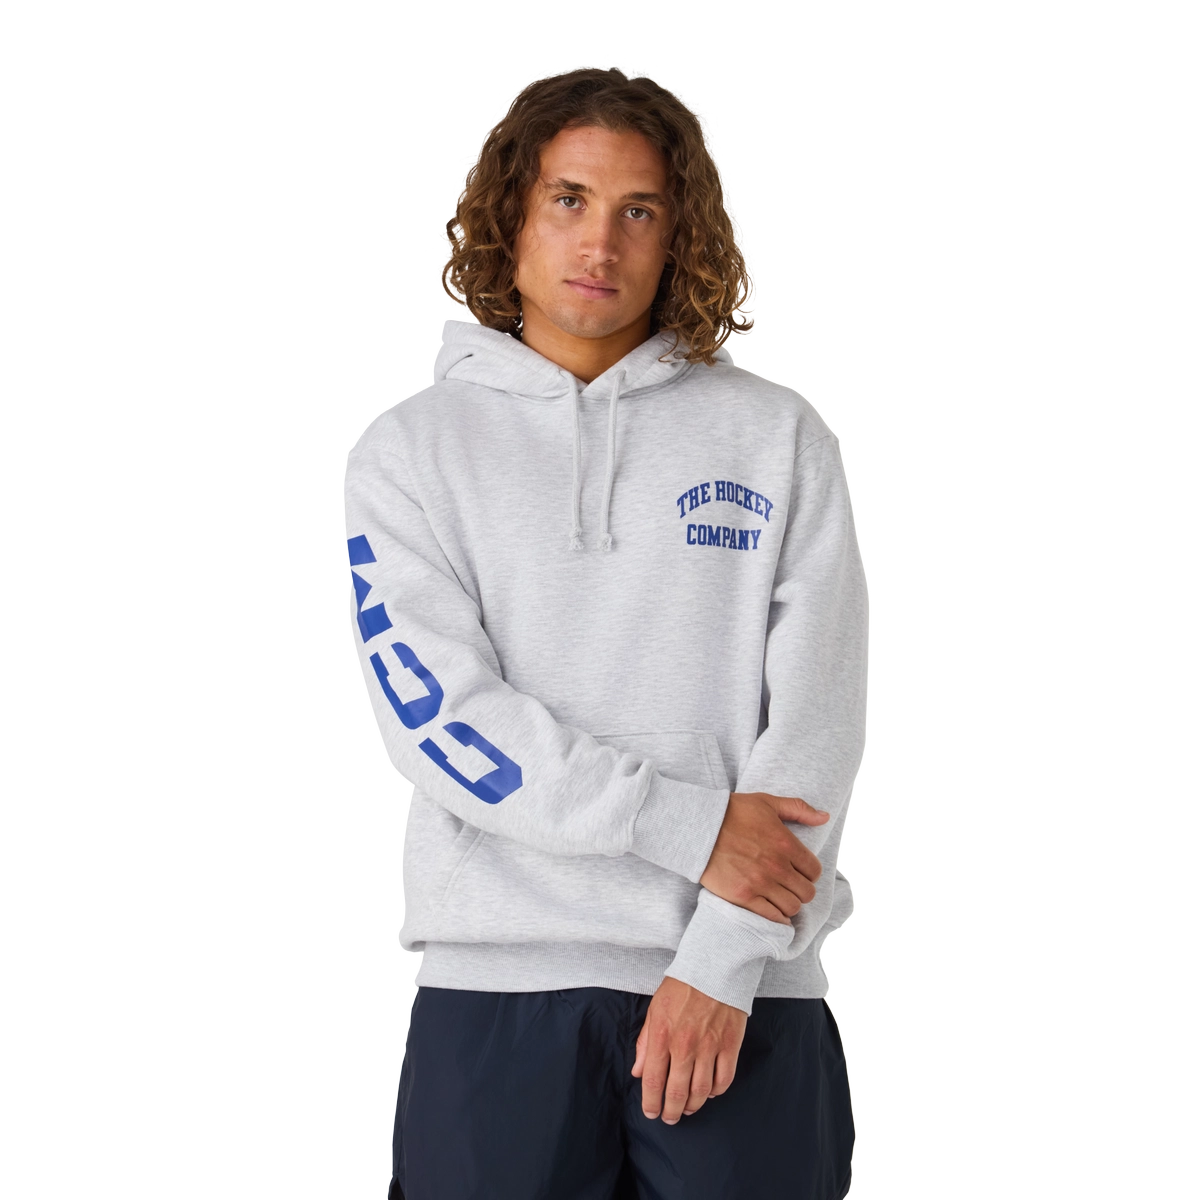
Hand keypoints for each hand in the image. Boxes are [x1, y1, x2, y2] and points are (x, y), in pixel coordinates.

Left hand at [631, 976, 746, 1122]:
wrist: (715, 965)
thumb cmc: (682, 986)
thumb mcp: (655, 1009)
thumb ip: (645, 1042)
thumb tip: (637, 1071)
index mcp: (662, 1035)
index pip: (653, 1080)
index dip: (651, 1102)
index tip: (651, 1112)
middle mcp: (685, 1045)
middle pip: (677, 1092)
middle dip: (671, 1111)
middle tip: (670, 1118)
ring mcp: (710, 1047)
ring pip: (701, 1091)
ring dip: (693, 1105)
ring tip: (687, 1108)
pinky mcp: (730, 1045)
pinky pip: (724, 1080)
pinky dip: (716, 1092)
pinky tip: (710, 1092)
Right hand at [700, 791, 827, 923]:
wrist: (697, 827)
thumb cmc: (732, 812)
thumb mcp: (766, 802)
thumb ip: (798, 809)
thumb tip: (824, 817)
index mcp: (785, 843)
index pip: (814, 870)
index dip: (809, 873)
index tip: (799, 872)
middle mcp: (777, 866)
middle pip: (806, 892)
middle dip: (801, 890)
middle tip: (790, 886)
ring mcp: (760, 883)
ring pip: (792, 907)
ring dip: (789, 904)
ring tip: (780, 897)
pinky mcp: (743, 897)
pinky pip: (772, 917)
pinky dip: (776, 917)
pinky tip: (772, 910)